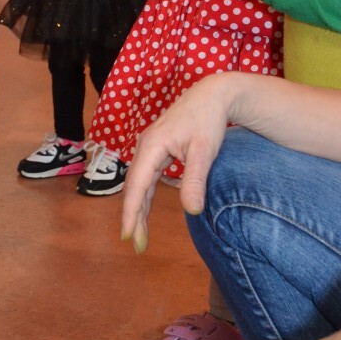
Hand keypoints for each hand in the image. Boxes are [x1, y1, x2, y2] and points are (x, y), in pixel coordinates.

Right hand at [120, 72, 232, 253]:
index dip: (131, 212)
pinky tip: (145, 211)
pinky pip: (146, 177)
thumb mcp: (205, 151)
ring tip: (139, 235)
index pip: (137, 185)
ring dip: (138, 208)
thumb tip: (191, 211)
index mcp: (152, 145)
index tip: (128, 235)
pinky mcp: (157, 149)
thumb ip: (195, 180)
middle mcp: (145, 146)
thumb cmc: (208, 120)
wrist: (212, 94)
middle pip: (134, 187)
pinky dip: (145, 195)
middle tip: (136, 245)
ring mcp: (149, 147)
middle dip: (134, 216)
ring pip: (139, 183)